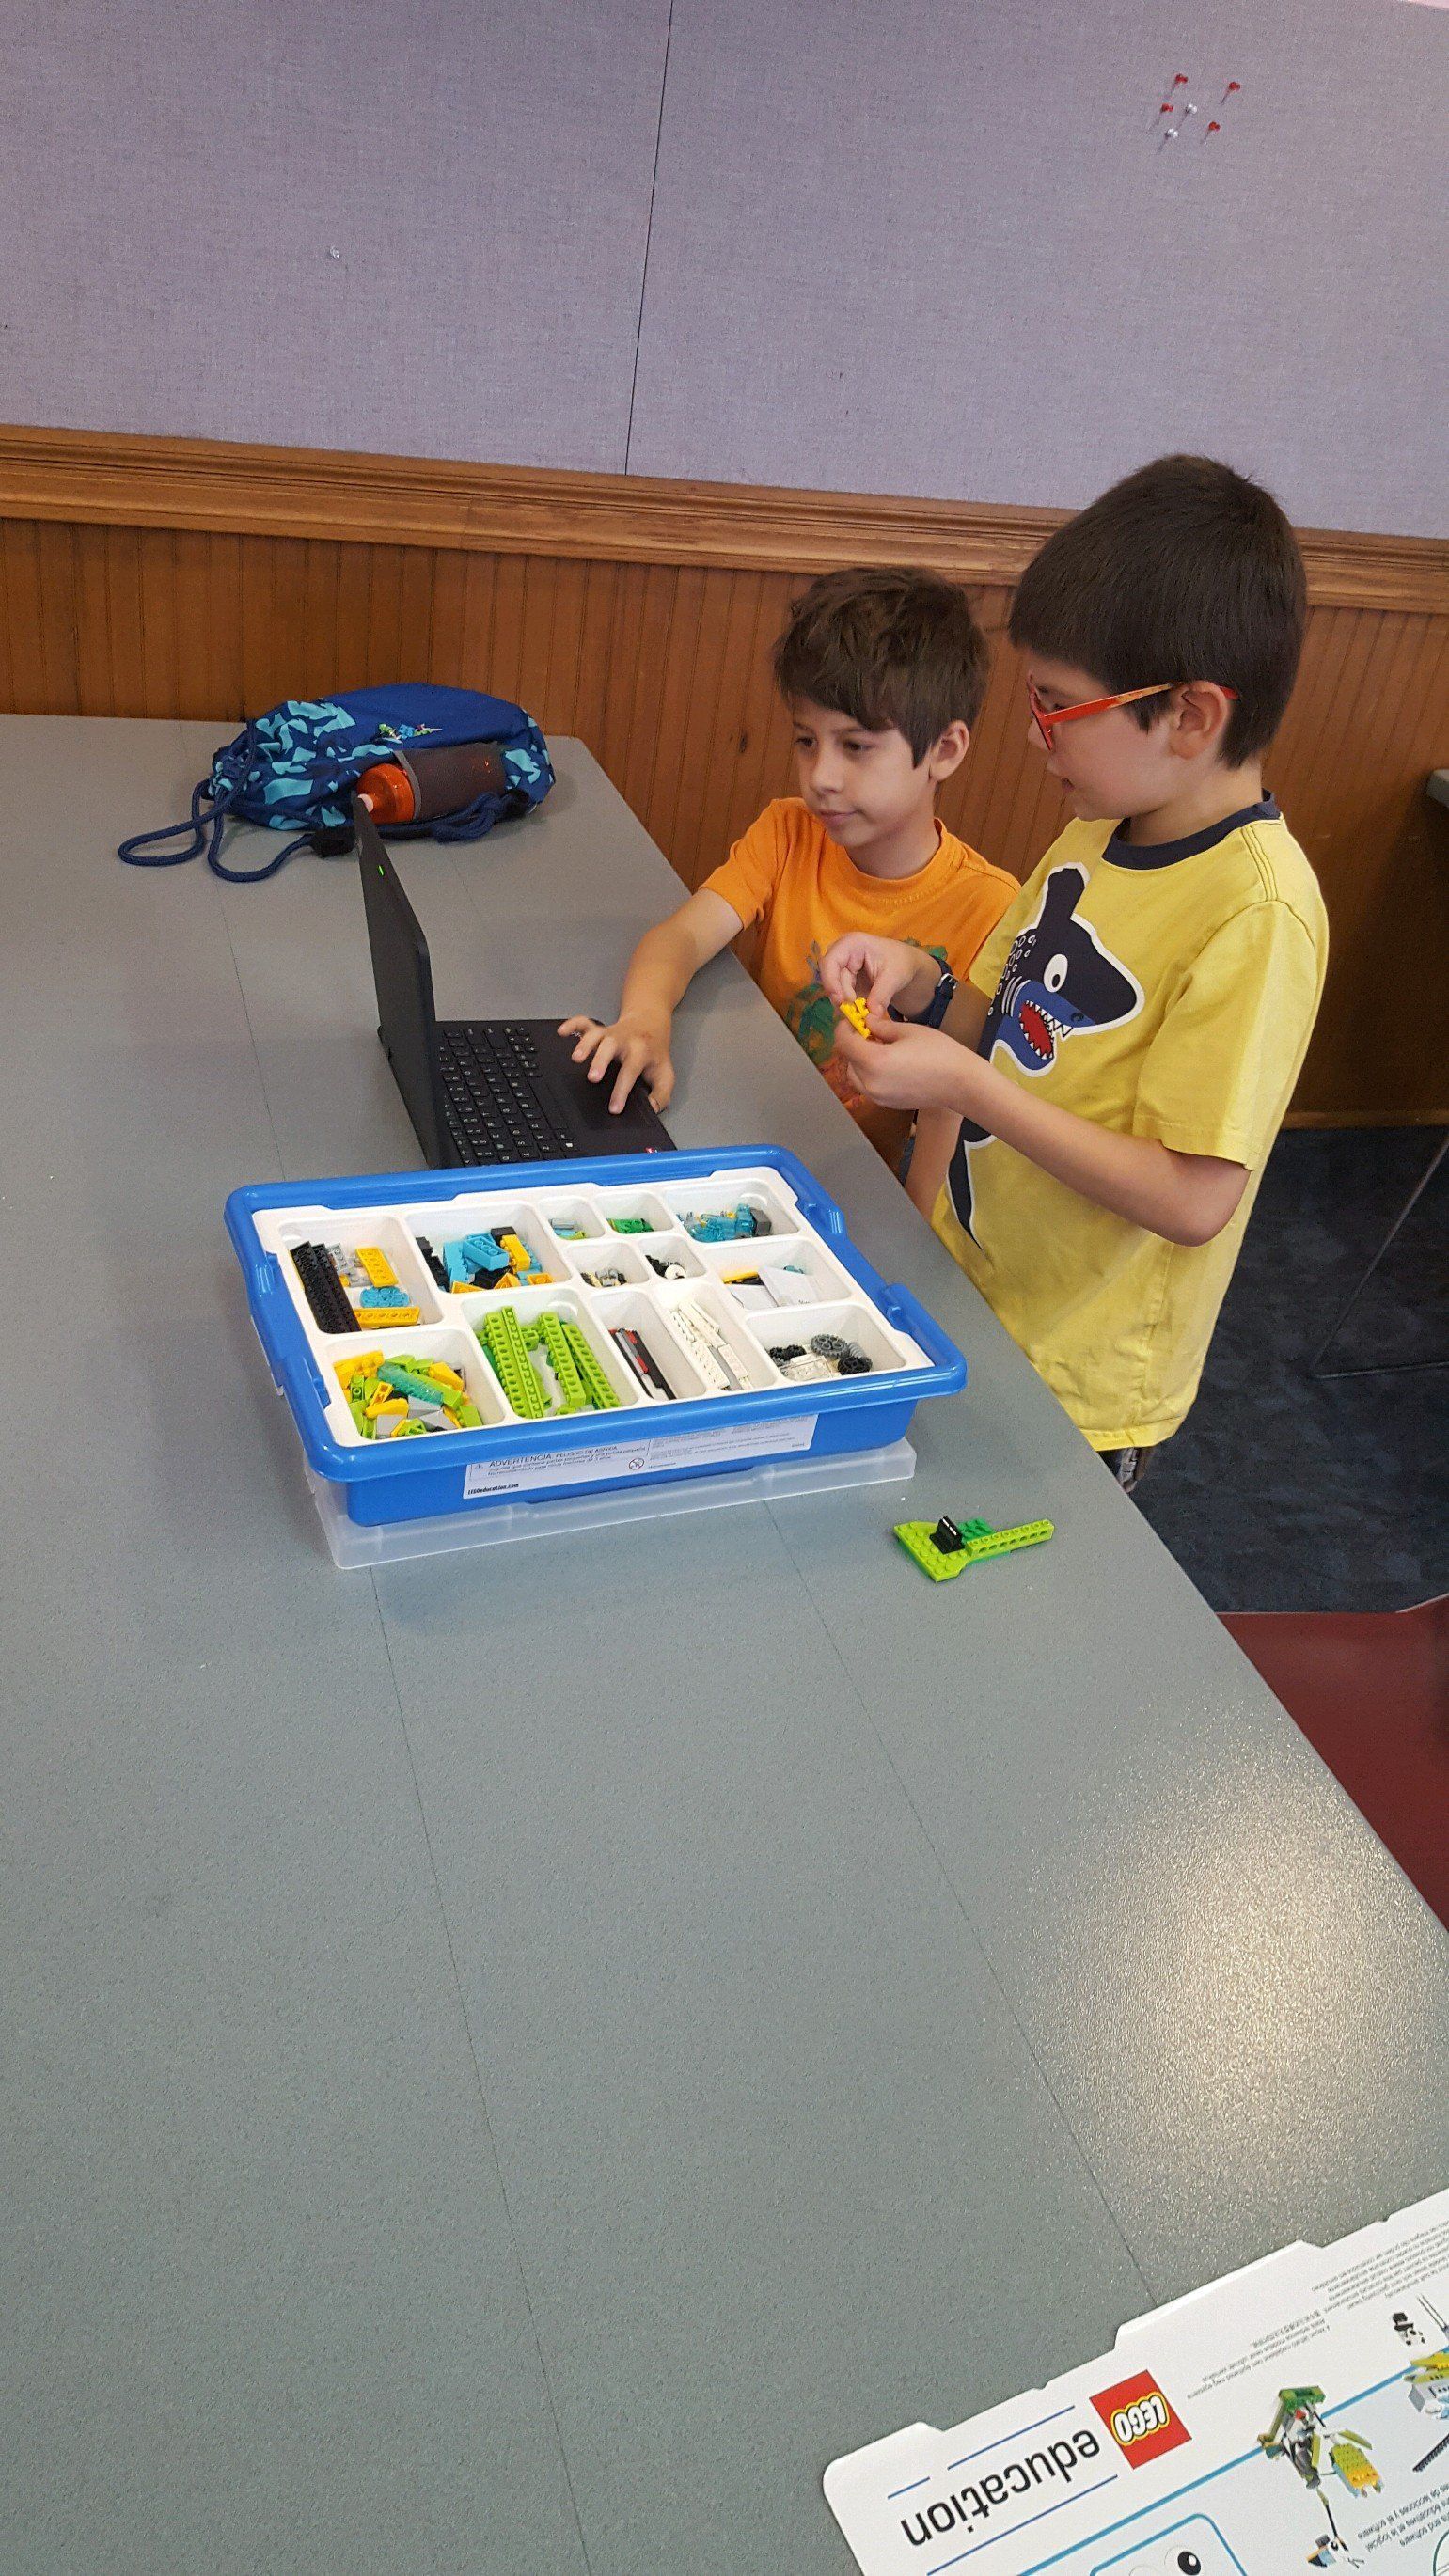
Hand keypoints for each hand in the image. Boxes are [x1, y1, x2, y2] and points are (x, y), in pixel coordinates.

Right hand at [557, 1010, 675, 1112]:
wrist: (650, 1024)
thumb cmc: (654, 1053)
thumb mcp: (665, 1075)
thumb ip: (660, 1095)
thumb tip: (651, 1108)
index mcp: (641, 1053)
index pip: (631, 1072)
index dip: (622, 1091)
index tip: (614, 1108)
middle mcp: (624, 1041)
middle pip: (611, 1048)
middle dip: (601, 1061)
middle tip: (593, 1078)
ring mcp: (610, 1033)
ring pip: (596, 1035)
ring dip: (585, 1044)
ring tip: (576, 1058)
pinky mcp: (599, 1028)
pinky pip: (583, 1022)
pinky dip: (572, 1025)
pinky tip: (562, 1033)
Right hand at [819, 932, 940, 1020]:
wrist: (906, 965)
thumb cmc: (901, 962)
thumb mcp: (894, 977)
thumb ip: (881, 995)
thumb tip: (871, 1016)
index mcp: (852, 944)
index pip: (830, 962)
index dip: (830, 982)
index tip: (840, 1002)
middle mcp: (842, 954)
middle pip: (831, 977)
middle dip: (841, 996)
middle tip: (855, 1014)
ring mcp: (842, 967)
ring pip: (835, 988)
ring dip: (845, 1003)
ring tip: (860, 1015)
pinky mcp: (845, 980)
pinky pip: (841, 995)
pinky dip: (849, 1005)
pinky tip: (860, 1013)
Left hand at [834, 1019, 979, 1114]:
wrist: (961, 1084)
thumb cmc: (940, 1053)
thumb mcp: (908, 1031)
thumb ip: (880, 1026)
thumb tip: (866, 1021)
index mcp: (874, 1061)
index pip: (844, 1042)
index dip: (844, 1028)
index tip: (853, 1019)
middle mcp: (871, 1083)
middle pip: (847, 1060)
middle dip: (853, 1044)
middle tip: (868, 1031)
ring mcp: (878, 1097)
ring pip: (855, 1075)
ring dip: (860, 1060)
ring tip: (880, 1048)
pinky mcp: (886, 1104)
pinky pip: (868, 1086)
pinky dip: (870, 1073)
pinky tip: (888, 1063)